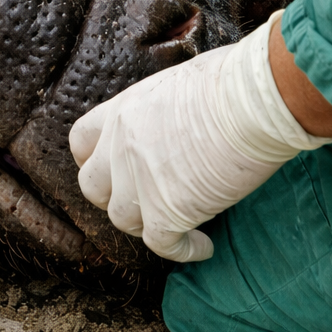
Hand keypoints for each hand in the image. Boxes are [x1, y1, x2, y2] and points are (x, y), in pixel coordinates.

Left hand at [69, 14, 328, 261]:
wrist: (250, 101)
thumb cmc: (229, 81)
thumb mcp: (178, 82)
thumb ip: (163, 107)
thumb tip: (184, 116)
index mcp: (123, 109)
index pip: (81, 141)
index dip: (94, 159)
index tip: (115, 170)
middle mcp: (121, 144)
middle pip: (92, 187)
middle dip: (115, 197)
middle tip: (145, 201)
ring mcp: (139, 179)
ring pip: (122, 220)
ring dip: (148, 225)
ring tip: (178, 224)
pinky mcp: (167, 211)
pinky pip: (161, 245)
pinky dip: (182, 250)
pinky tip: (203, 245)